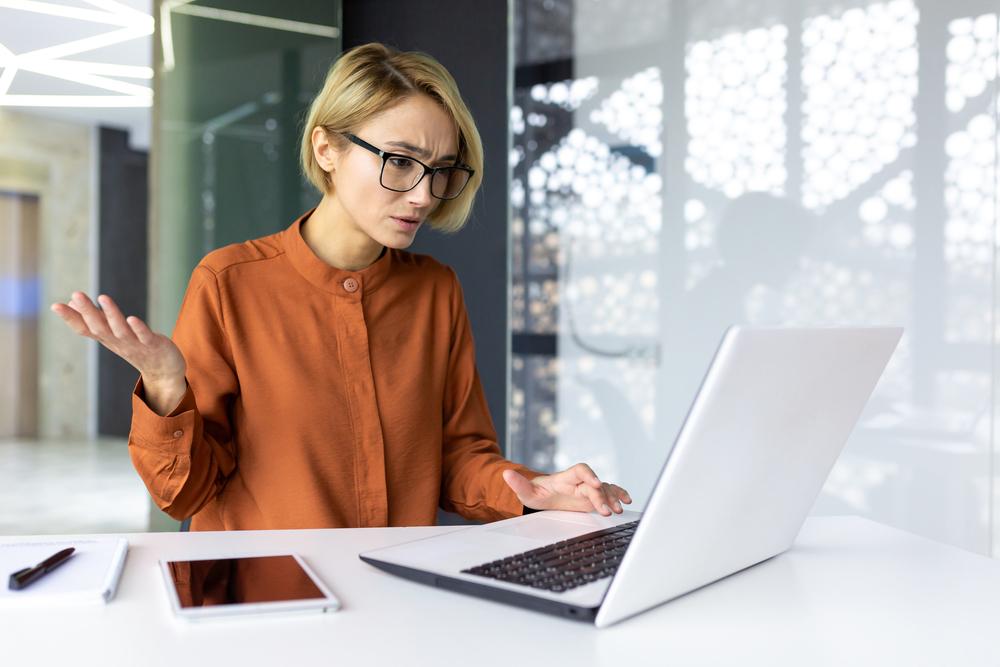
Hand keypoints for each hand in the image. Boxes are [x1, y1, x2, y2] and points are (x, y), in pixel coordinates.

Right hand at [50, 291, 186, 386]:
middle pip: (99, 327)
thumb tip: (71, 302)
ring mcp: (135, 345)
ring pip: (120, 330)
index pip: (85, 329)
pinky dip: (138, 328)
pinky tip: (132, 318)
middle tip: (76, 294)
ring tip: (102, 298)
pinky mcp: (153, 345)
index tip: (55, 306)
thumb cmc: (136, 348)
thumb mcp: (111, 334)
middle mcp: (117, 342)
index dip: (71, 318)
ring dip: (111, 315)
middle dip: (87, 311)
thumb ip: (94, 320)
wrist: (164, 372)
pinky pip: (144, 336)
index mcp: (107, 339)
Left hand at [502, 463, 632, 516]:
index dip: (589, 475)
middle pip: (594, 484)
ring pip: (604, 489)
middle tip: (606, 511)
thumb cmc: (537, 493)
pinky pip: (609, 493)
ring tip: (618, 509)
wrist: (544, 496)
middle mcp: (580, 481)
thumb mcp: (525, 491)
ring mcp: (587, 488)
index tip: (595, 484)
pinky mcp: (593, 497)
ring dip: (612, 497)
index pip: (580, 470)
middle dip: (601, 496)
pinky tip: (626, 501)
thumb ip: (518, 483)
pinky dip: (618, 494)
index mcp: (566, 477)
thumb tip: (505, 474)